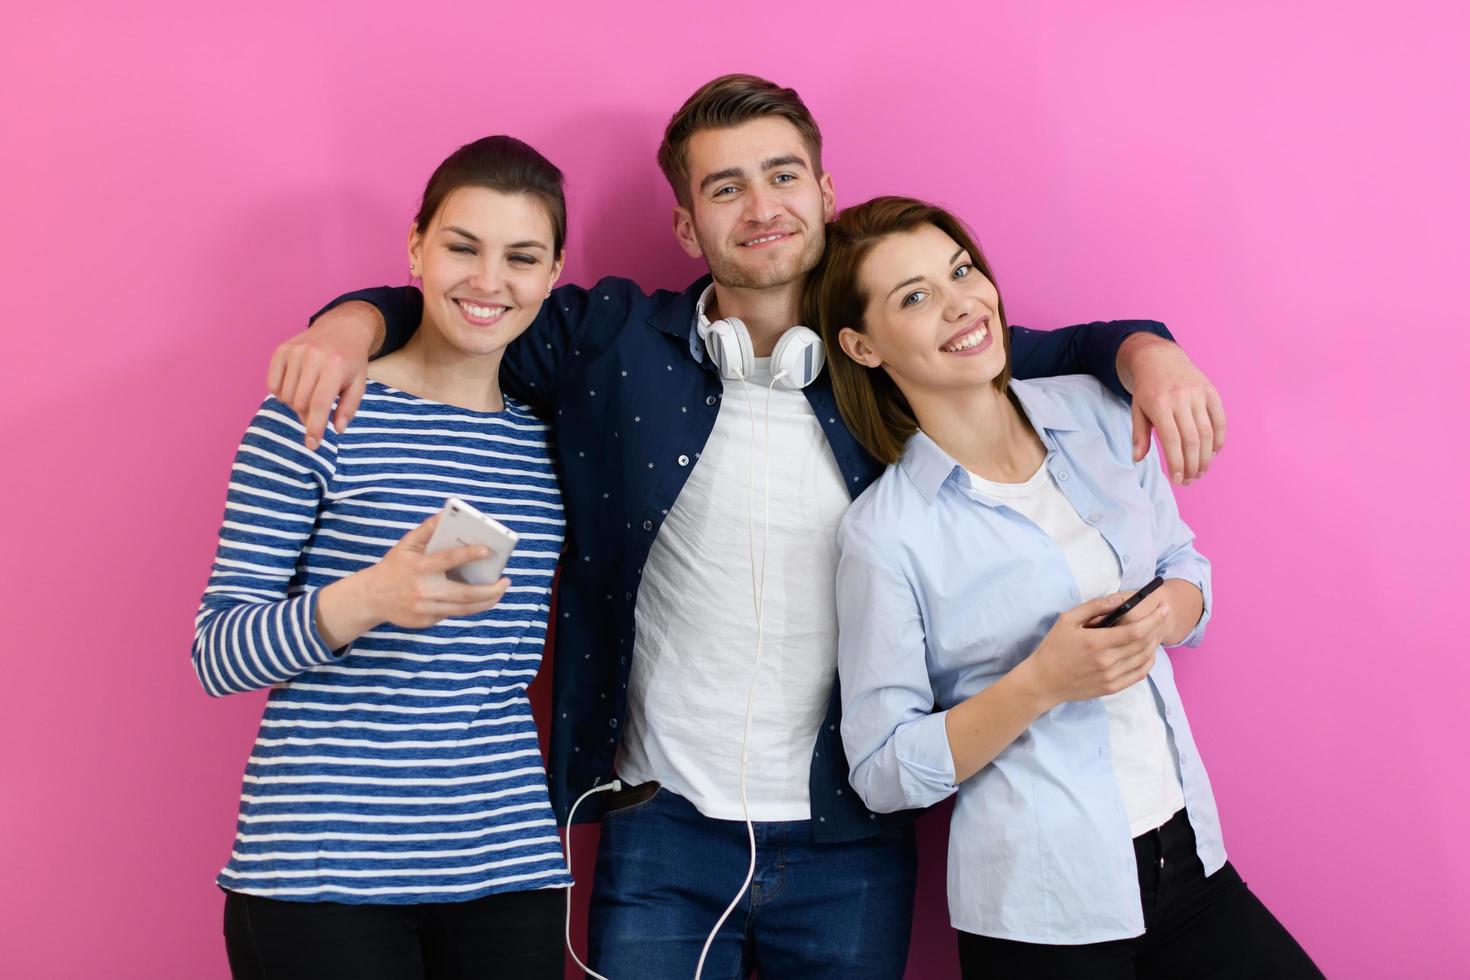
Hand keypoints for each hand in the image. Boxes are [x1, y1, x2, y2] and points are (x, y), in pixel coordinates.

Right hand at [267, 301, 382, 449]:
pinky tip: (295, 386)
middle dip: (308, 415)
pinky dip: (281, 393)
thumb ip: (348, 408)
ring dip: (295, 403)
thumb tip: (337, 429)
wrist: (342, 328)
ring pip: (285, 396)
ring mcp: (295, 351)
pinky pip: (272, 384)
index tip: (312, 445)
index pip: (319, 404)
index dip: (314, 428)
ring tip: (309, 393)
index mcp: (335, 366)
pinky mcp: (281, 350)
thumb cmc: (351, 361)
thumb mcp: (359, 384)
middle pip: (300, 403)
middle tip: (318, 411)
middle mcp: (313, 357)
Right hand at [315, 516, 509, 646]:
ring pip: (464, 610)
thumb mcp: (406, 544)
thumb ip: (427, 529)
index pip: (450, 560)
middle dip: (491, 590)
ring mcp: (426, 609)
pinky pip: (452, 614)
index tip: (489, 550)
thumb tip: (447, 513)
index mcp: (420, 568)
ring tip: (499, 592)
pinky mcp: (426, 621)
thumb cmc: (394, 566)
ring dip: (486, 602)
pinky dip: (466, 606)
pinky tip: (478, 599)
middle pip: (466, 594)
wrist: (371, 597)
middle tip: (506, 581)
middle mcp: (424, 591)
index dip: (471, 554)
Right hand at [1026, 595, 1169, 706]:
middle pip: (1144, 644)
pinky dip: (1148, 662)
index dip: (1154, 618)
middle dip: (1158, 626)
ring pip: (1144, 659)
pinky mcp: (1112, 688)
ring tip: (1155, 630)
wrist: (1043, 681)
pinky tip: (1148, 652)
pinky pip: (1139, 674)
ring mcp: (1111, 677)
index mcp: (1096, 642)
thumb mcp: (1067, 620)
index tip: (1163, 607)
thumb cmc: (1053, 648)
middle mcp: (1107, 661)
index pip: (1136, 631)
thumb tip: (1119, 600)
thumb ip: (1094, 607)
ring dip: (1155, 643)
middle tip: (1162, 614)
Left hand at [1119, 334, 1226, 483]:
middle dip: (1193, 464)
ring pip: (1207, 432)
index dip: (1177, 463)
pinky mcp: (1211, 391)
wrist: (1159, 358)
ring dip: (1207, 456)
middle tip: (1191, 480)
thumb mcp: (1137, 409)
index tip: (1178, 480)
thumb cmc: (1147, 389)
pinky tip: (1213, 453)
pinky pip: (1219, 419)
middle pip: (1192, 439)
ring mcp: (1198, 394)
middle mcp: (1181, 398)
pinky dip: (1219, 439)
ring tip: (1202, 471)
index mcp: (1159, 404)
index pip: (1172, 440)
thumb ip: (1139, 435)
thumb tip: (1137, 459)